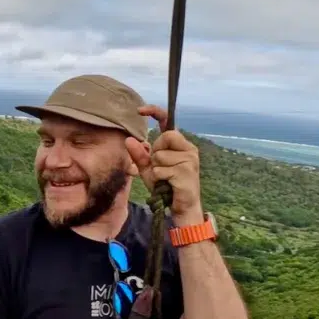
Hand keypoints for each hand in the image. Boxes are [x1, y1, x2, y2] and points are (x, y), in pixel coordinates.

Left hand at [126, 104, 203, 223]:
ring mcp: (190, 159)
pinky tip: (168, 185)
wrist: (182, 207)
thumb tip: (128, 140)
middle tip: (161, 170)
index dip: (154, 112)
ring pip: (159, 156)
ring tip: (165, 179)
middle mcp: (188, 148)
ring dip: (156, 170)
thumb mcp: (149, 169)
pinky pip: (160, 170)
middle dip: (155, 154)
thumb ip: (139, 155)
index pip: (168, 121)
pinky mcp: (187, 171)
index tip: (139, 111)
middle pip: (163, 138)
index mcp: (180, 144)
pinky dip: (158, 179)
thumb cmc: (166, 185)